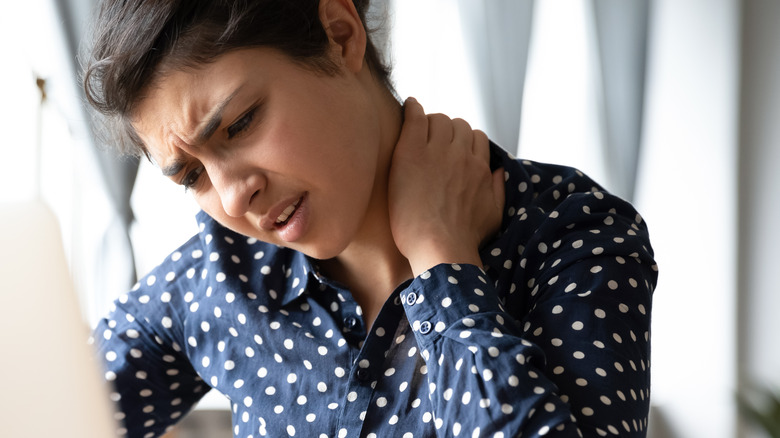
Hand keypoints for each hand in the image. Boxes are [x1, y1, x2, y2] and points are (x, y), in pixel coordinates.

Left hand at [388, 98, 504, 275]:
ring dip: (429, 123)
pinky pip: (415, 117)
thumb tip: (498, 170)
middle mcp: (462, 155)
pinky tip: (408, 107)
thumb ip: (498, 189)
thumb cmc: (465, 239)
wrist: (440, 248)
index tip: (452, 150)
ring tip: (418, 134)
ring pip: (438, 119)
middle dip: (446, 132)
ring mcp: (437, 151)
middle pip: (457, 125)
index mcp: (480, 168)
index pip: (477, 137)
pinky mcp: (412, 153)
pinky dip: (413, 109)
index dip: (463, 141)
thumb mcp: (494, 214)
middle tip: (432, 144)